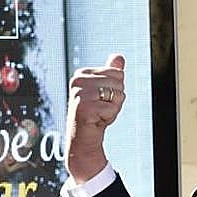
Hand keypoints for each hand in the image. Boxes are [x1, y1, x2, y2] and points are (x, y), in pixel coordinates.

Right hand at [65, 54, 125, 183]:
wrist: (82, 139)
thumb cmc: (94, 114)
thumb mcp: (104, 90)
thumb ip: (111, 73)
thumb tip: (119, 56)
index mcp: (81, 74)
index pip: (117, 73)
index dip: (116, 89)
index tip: (102, 99)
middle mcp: (77, 81)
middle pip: (119, 82)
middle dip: (116, 99)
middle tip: (101, 108)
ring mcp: (80, 94)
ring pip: (118, 94)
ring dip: (114, 108)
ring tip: (99, 114)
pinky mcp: (84, 108)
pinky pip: (113, 108)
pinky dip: (110, 117)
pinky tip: (98, 120)